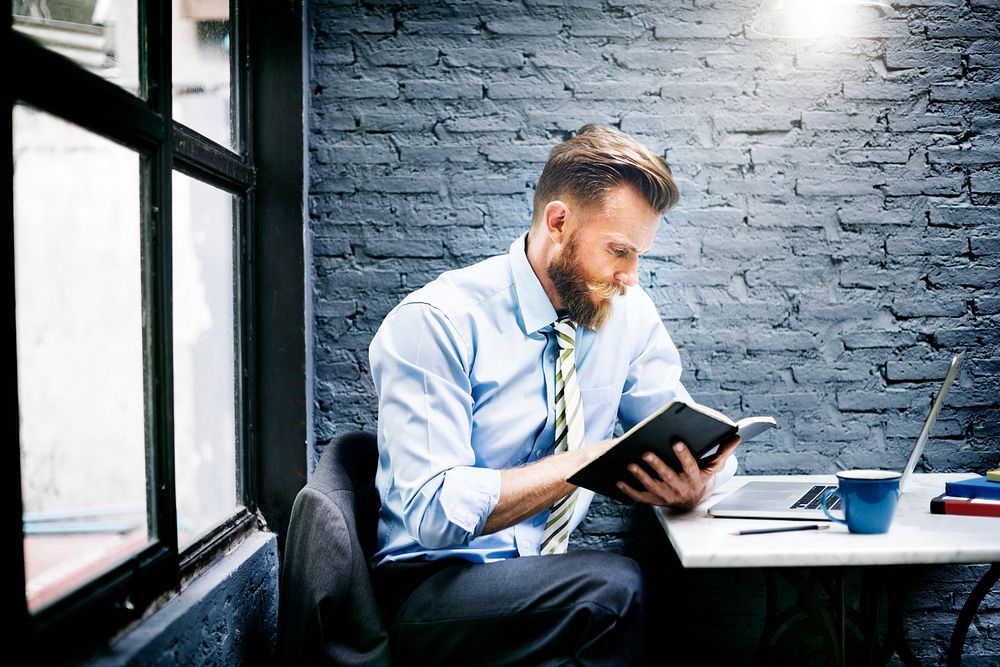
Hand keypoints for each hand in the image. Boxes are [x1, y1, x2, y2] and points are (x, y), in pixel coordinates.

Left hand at [616, 436, 739, 509]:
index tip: (677, 442)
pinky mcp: (654, 500)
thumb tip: (737, 435)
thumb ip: (723, 451)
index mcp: (695, 478)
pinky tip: (619, 480)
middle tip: (645, 452)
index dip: (684, 455)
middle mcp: (680, 488)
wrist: (692, 501)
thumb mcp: (713, 466)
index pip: (690, 466)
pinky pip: (640, 497)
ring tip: (629, 464)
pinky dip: (629, 491)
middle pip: (668, 477)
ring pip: (652, 487)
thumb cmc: (701, 477)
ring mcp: (666, 496)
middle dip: (657, 465)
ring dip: (641, 476)